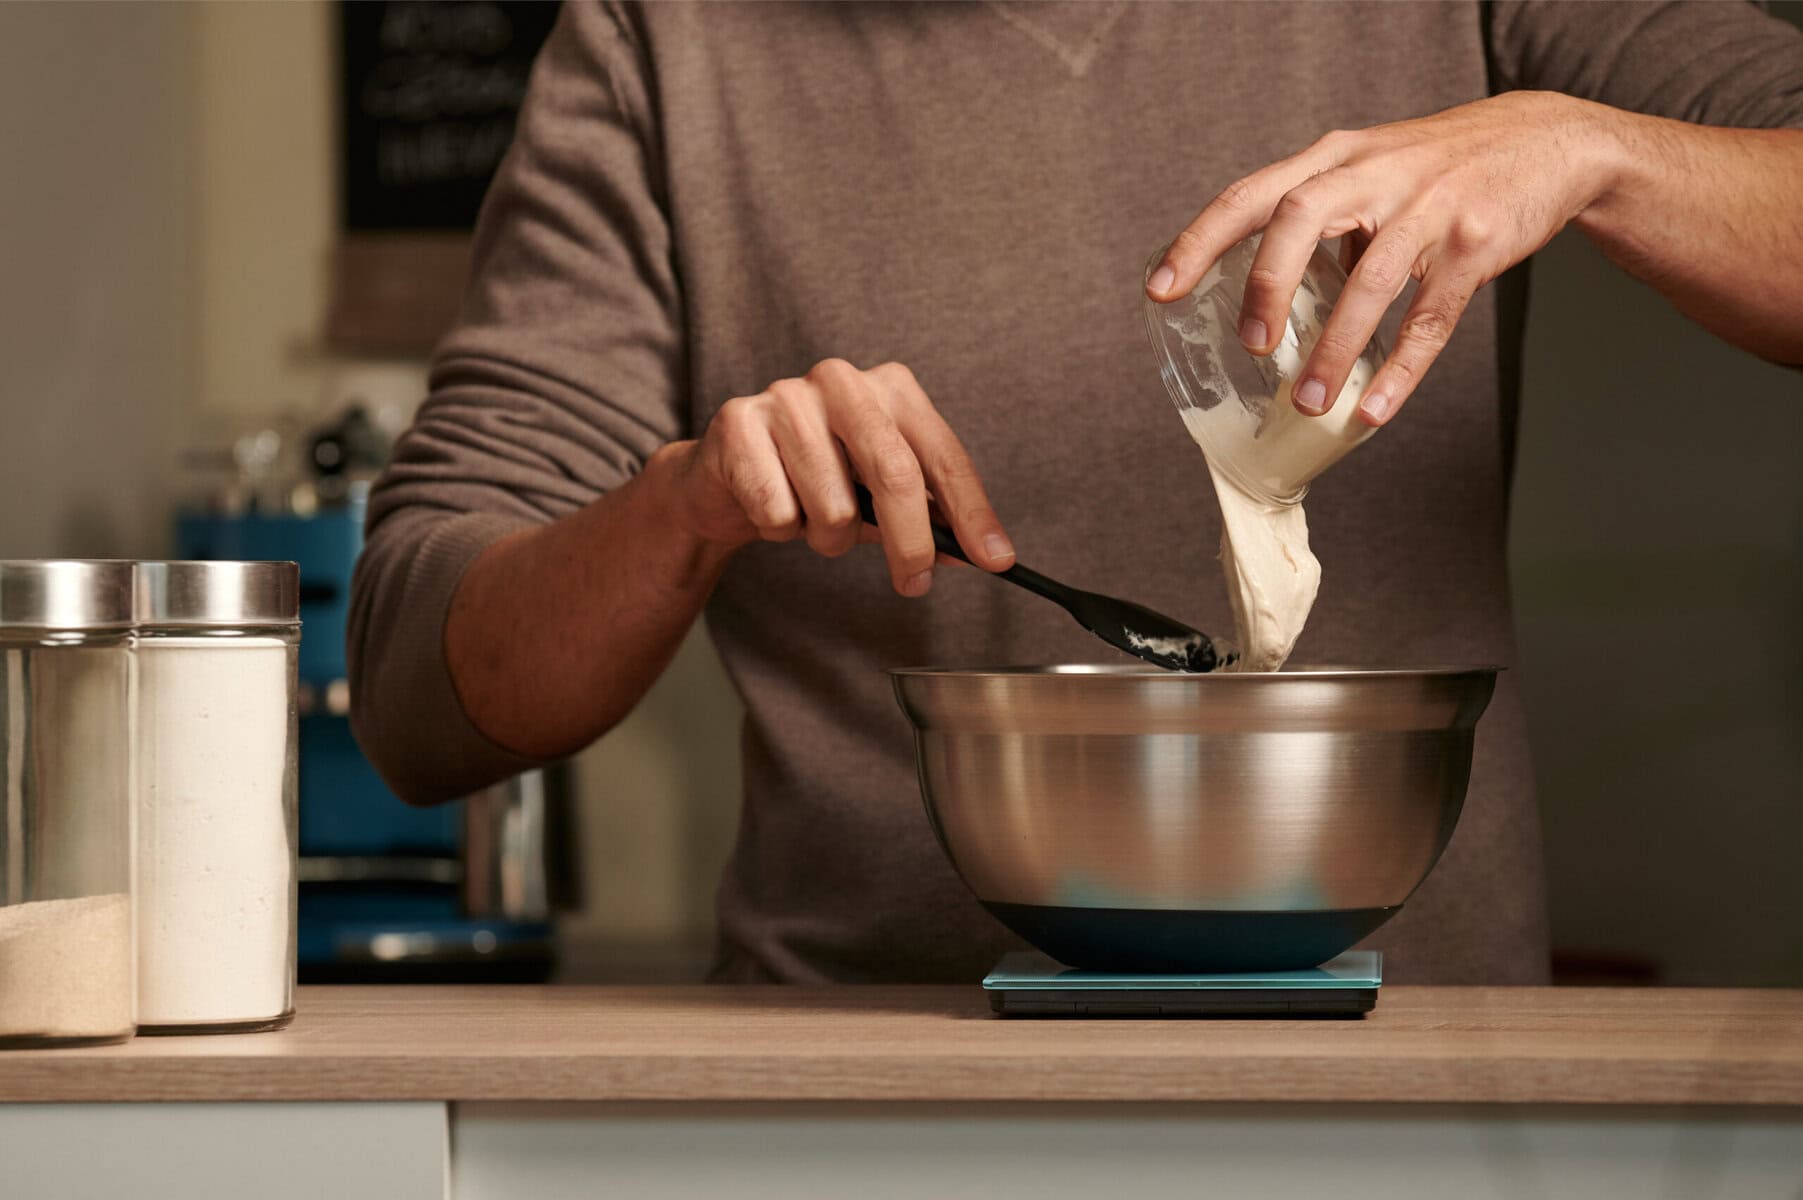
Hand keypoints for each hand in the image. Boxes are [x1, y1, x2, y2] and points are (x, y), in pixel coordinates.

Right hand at [662, 358, 1014, 595]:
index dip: (972, 513)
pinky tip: (771, 506)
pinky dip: (780, 531)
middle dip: (912, 543)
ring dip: (827, 539)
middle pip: (895, 475)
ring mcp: (786, 397)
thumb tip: (981, 554)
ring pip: (832, 508)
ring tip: (810, 520)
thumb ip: (928, 518)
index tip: (996, 560)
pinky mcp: (738, 424)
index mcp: (889, 389)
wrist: (724, 475)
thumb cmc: (813, 480)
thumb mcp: (878, 496)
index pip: (942, 456)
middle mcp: (841, 381)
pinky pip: (778, 513)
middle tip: (914, 582)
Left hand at [1147, 92, 1620, 425]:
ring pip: (1371, 281)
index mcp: (1335, 158)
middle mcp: (1375, 174)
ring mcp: (1429, 207)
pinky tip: (1374, 409)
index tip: (1160, 289)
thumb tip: (1264, 298)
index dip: (1199, 240)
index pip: (1251, 194)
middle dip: (1266, 283)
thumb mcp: (1371, 170)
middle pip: (1300, 216)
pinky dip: (1400, 369)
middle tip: (1251, 346)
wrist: (1550, 142)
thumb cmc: (1441, 167)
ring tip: (1309, 404)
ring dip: (1334, 348)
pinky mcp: (1476, 244)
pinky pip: (1431, 317)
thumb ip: (1318, 221)